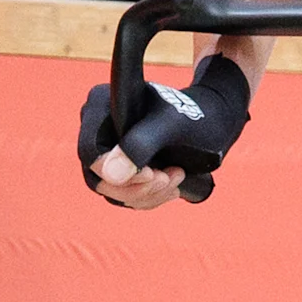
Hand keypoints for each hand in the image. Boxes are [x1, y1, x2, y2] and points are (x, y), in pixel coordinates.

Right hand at [82, 52, 251, 206]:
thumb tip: (111, 174)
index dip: (114, 171)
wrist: (211, 120)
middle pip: (99, 177)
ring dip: (148, 194)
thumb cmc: (194, 115)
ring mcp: (106, 149)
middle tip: (168, 178)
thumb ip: (140, 145)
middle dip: (138, 187)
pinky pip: (125, 195)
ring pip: (113, 191)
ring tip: (177, 176)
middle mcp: (96, 127)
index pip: (90, 151)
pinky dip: (151, 197)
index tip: (151, 173)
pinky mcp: (119, 166)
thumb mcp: (171, 126)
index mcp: (100, 105)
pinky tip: (172, 185)